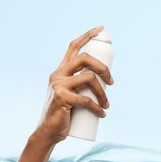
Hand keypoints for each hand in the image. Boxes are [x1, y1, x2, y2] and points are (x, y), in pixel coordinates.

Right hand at [35, 26, 113, 144]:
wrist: (49, 132)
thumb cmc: (64, 114)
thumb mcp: (71, 95)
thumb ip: (80, 86)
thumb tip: (103, 82)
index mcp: (60, 71)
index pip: (73, 47)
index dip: (87, 36)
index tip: (101, 29)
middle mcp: (58, 74)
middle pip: (84, 58)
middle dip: (103, 67)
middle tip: (112, 82)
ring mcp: (59, 85)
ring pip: (89, 78)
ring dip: (103, 93)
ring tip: (107, 105)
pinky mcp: (61, 98)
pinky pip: (86, 100)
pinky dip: (97, 107)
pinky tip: (102, 114)